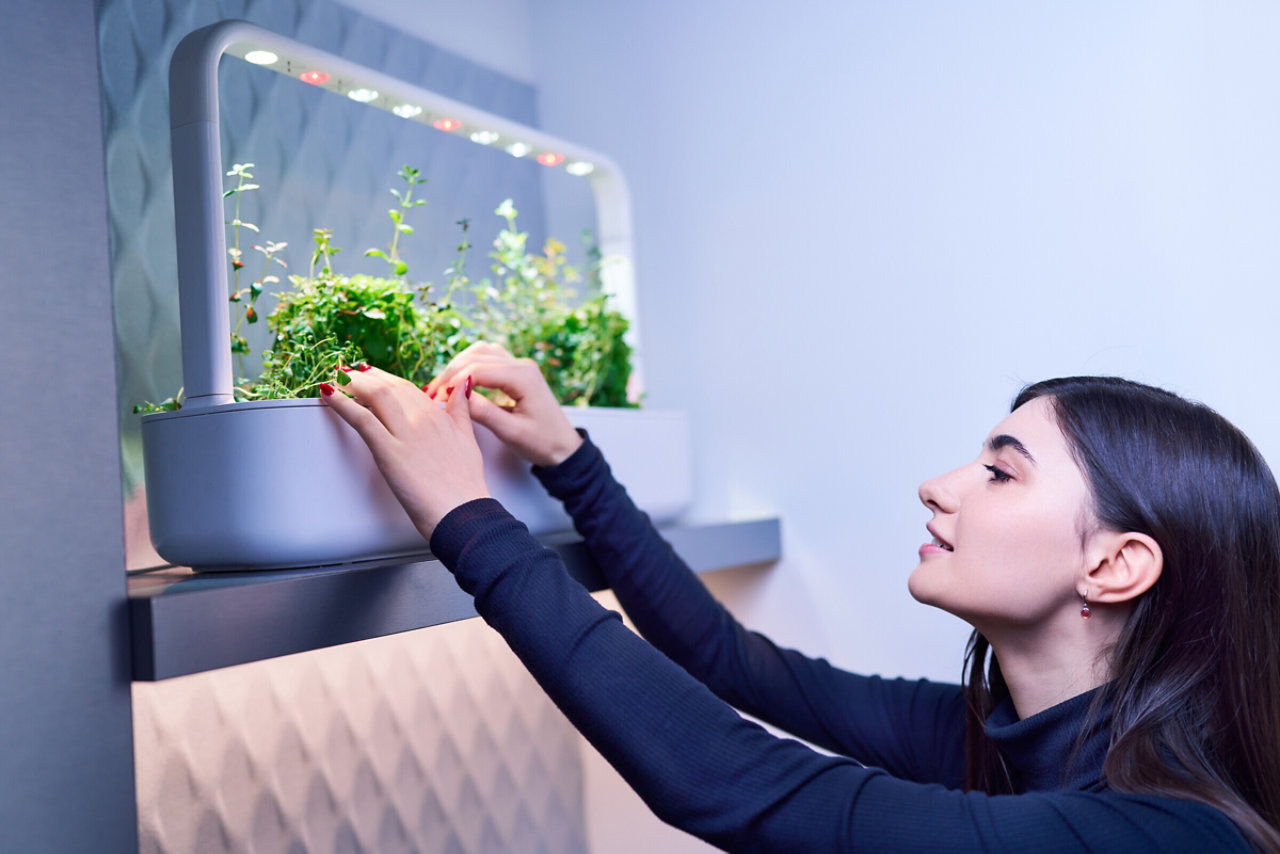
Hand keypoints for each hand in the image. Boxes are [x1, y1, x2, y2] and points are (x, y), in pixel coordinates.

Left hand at [320, 366, 489, 538]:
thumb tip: (463, 384)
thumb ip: (461, 409)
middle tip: (348, 373)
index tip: (371, 374)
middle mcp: (421, 419)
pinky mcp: (389, 451)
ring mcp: (405, 434)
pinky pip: (362, 420)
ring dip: (352, 384)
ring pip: (375, 396)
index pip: (407, 387)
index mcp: (438, 415)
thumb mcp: (468, 438)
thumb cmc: (465, 484)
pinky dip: (342, 404)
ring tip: (338, 378)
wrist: (462, 511)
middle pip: (388, 387)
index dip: (385, 378)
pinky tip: (329, 395)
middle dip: (365, 377)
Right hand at [425, 342, 582, 466]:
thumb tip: (457, 396)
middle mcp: (522, 365)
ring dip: (459, 365)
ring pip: (481, 352)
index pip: (479, 370)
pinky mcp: (515, 371)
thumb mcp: (511, 432)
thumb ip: (484, 412)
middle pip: (477, 355)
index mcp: (524, 377)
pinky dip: (470, 365)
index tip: (436, 398)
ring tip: (442, 387)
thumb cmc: (542, 442)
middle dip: (452, 372)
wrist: (563, 446)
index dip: (454, 382)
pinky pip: (488, 358)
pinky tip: (458, 382)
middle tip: (432, 393)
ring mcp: (519, 365)